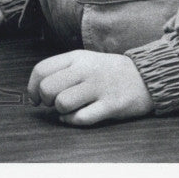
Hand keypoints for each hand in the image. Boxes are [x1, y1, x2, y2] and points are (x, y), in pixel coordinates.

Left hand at [27, 50, 153, 125]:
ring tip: (68, 109)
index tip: (36, 98)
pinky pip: (82, 117)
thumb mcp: (84, 61)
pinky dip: (73, 120)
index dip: (32, 87)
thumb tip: (37, 91)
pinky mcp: (111, 105)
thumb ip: (61, 70)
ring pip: (63, 103)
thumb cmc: (107, 71)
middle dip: (46, 100)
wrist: (146, 76)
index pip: (41, 70)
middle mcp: (85, 70)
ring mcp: (99, 87)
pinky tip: (76, 117)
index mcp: (76, 57)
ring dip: (61, 111)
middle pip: (48, 88)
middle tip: (54, 103)